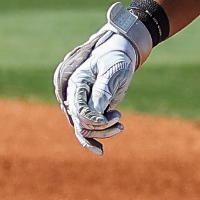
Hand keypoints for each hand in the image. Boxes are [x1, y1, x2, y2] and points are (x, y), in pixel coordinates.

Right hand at [51, 4, 154, 153]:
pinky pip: (90, 128)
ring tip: (121, 125)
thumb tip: (96, 114)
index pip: (79, 110)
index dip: (94, 119)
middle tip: (119, 120)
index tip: (112, 119)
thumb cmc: (116, 57)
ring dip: (103, 132)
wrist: (123, 50)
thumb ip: (102, 91)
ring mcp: (84, 103)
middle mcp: (76, 96)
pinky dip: (97, 137)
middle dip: (101, 127)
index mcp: (77, 84)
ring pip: (86, 128)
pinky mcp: (93, 108)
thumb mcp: (112, 72)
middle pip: (81, 122)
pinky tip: (103, 148)